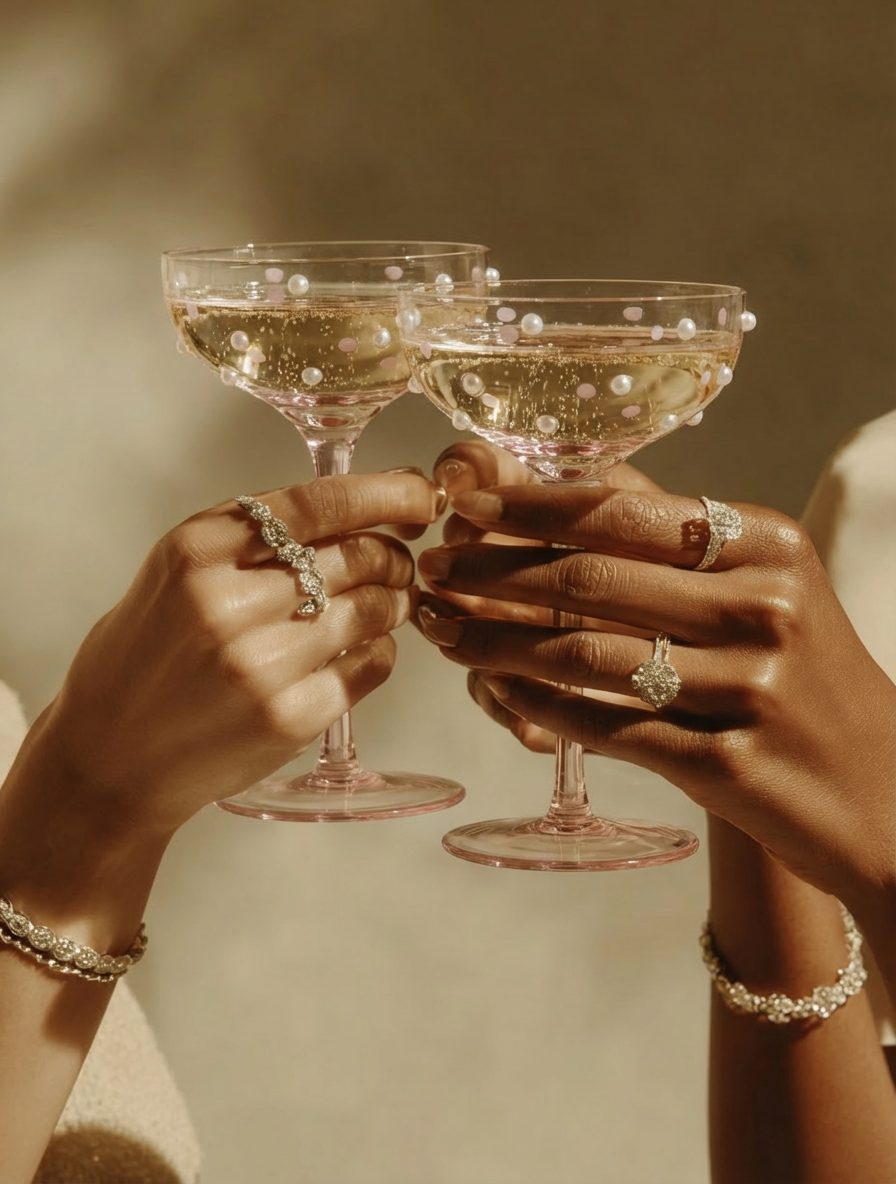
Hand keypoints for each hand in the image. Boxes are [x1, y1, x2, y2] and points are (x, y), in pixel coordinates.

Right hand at [5, 470, 443, 839]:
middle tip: (396, 562)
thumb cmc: (148, 654)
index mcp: (198, 550)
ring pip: (373, 608)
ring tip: (385, 603)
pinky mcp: (290, 718)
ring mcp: (262, 665)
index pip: (319, 502)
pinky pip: (372, 664)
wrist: (111, 755)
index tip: (419, 493)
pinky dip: (379, 651)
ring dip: (393, 601)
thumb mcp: (177, 572)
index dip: (385, 492)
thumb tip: (358, 506)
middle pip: (358, 554)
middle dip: (392, 554)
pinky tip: (358, 651)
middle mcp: (229, 602)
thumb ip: (253, 538)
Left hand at [415, 442, 895, 924]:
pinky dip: (538, 705)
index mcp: (769, 543)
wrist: (884, 792)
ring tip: (442, 631)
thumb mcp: (764, 586)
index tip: (463, 503)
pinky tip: (495, 689)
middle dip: (493, 571)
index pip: (623, 510)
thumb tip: (560, 487)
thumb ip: (673, 537)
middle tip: (433, 571)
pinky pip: (605, 726)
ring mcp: (749, 688)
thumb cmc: (806, 676)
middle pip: (592, 577)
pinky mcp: (727, 765)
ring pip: (585, 653)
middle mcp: (763, 606)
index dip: (529, 504)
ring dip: (495, 640)